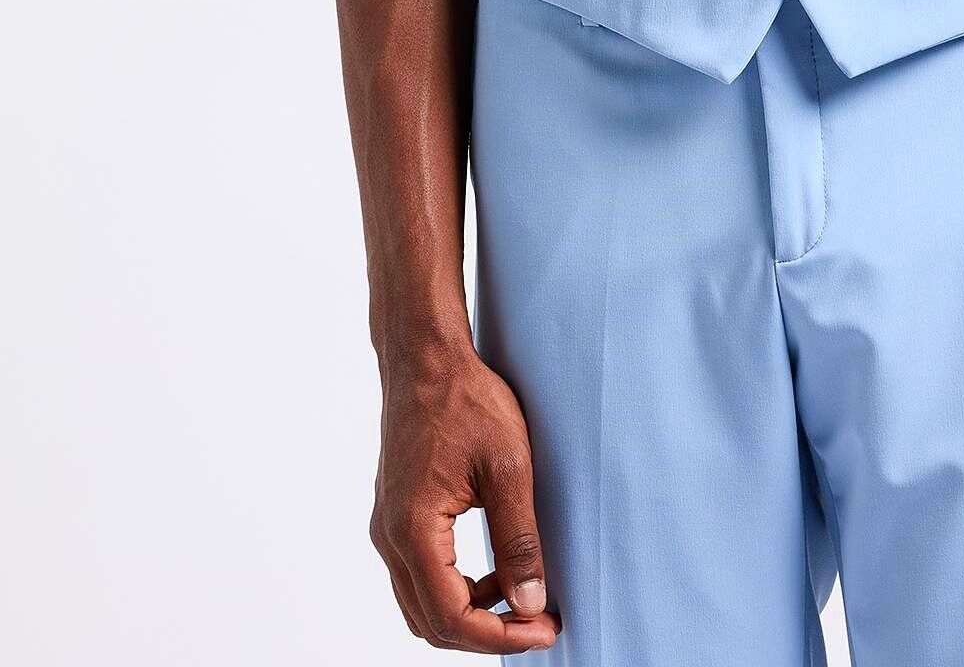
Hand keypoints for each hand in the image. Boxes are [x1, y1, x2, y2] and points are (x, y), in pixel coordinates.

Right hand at [370, 344, 560, 652]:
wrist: (426, 358)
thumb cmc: (465, 401)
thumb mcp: (508, 467)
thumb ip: (518, 539)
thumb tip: (531, 602)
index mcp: (413, 530)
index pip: (451, 616)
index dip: (500, 635)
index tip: (544, 629)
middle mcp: (390, 537)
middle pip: (430, 623)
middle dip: (486, 633)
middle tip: (538, 624)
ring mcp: (387, 527)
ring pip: (421, 604)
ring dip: (469, 614)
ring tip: (521, 598)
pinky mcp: (395, 515)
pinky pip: (419, 575)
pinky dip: (455, 588)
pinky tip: (494, 571)